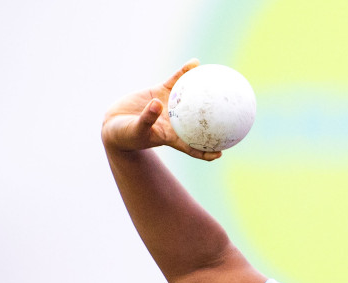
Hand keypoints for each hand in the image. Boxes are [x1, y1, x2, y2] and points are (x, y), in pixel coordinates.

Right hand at [101, 61, 221, 161]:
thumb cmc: (125, 134)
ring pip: (192, 99)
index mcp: (171, 137)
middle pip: (199, 124)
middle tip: (232, 117)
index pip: (193, 147)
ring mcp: (169, 107)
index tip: (220, 154)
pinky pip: (176, 81)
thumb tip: (158, 104)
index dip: (206, 151)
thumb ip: (147, 119)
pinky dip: (184, 73)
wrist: (114, 124)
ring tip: (219, 81)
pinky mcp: (161, 93)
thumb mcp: (136, 129)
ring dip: (205, 92)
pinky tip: (195, 62)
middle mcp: (175, 123)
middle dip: (215, 122)